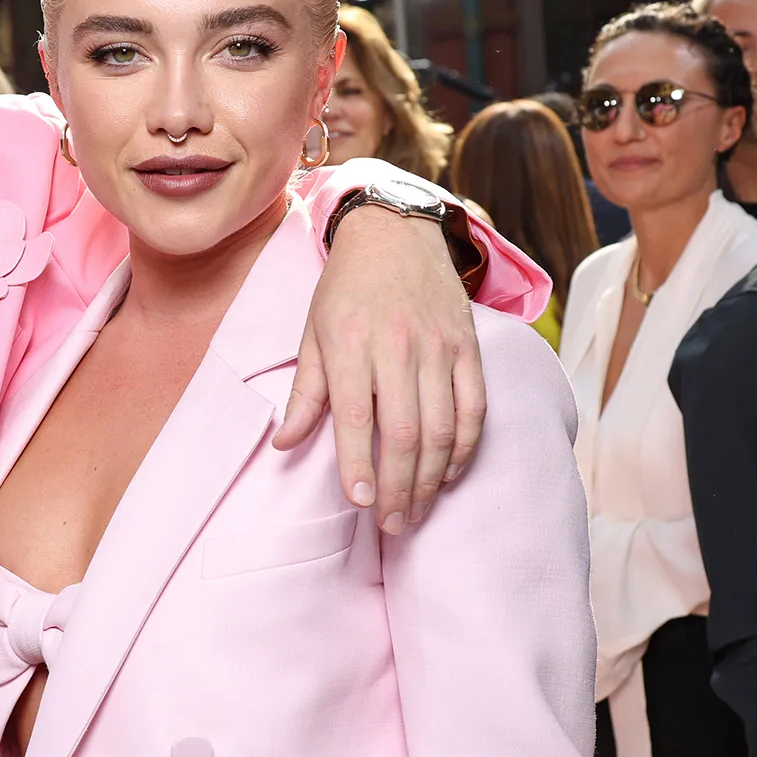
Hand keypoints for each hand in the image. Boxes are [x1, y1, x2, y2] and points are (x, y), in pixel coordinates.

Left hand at [276, 205, 483, 533]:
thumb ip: (304, 394)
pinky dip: (464, 446)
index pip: (356, 416)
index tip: (359, 502)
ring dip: (430, 477)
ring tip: (415, 510)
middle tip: (391, 524)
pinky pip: (474, 406)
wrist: (395, 232)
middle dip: (398, 486)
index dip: (359, 464)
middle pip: (404, 430)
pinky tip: (447, 473)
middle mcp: (397, 346)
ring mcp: (438, 346)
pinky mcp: (467, 346)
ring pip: (442, 426)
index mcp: (350, 343)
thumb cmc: (345, 288)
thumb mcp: (312, 333)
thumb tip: (283, 445)